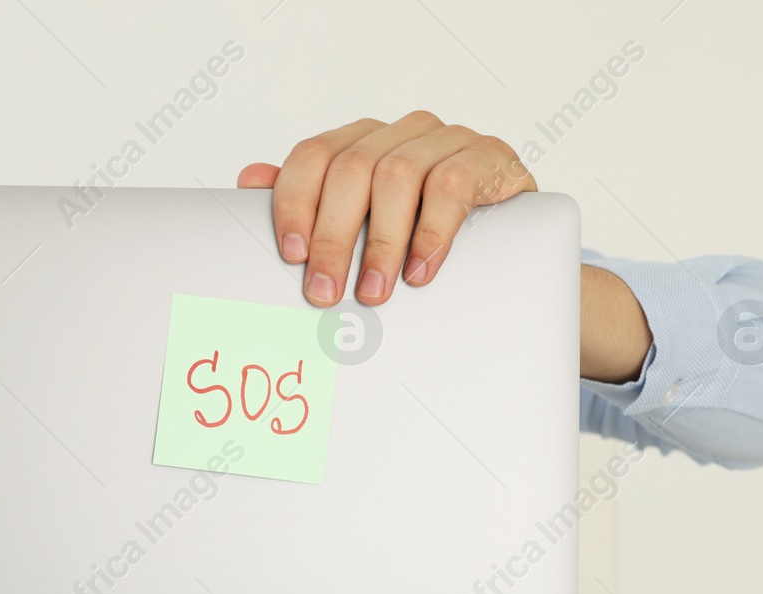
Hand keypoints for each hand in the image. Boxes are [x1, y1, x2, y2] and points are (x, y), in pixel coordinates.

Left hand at [239, 112, 651, 381]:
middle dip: (332, 235)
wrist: (514, 239)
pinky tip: (420, 271)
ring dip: (380, 241)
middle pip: (351, 168)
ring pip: (397, 175)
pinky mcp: (489, 157)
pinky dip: (431, 232)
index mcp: (361, 141)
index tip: (289, 255)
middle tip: (323, 293)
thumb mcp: (367, 223)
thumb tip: (247, 179)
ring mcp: (447, 139)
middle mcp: (401, 132)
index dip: (295, 201)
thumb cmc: (425, 232)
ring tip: (373, 294)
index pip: (313, 155)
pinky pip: (452, 185)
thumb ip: (313, 199)